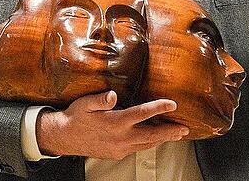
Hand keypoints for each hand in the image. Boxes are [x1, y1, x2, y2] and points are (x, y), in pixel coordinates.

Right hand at [36, 90, 188, 159]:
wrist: (64, 138)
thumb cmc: (75, 117)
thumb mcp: (84, 104)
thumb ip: (99, 99)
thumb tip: (112, 95)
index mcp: (115, 123)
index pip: (142, 114)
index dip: (159, 108)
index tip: (173, 104)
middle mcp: (120, 138)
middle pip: (152, 135)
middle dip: (170, 131)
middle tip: (185, 128)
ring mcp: (120, 148)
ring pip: (147, 144)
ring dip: (163, 139)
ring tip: (177, 134)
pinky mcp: (118, 154)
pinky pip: (139, 148)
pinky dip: (150, 143)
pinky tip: (157, 138)